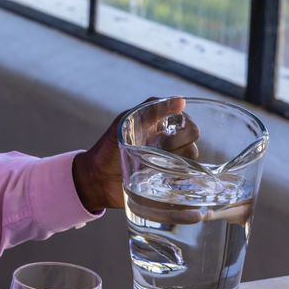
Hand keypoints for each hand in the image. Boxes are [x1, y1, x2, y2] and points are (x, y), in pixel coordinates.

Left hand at [72, 96, 198, 212]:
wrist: (95, 179)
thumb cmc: (108, 147)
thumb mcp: (126, 122)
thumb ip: (151, 108)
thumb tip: (181, 100)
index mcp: (163, 130)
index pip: (190, 128)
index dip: (183, 132)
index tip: (162, 138)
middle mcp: (170, 149)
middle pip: (193, 148)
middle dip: (177, 149)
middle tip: (154, 152)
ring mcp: (168, 169)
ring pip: (190, 168)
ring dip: (176, 168)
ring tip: (152, 167)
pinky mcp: (164, 188)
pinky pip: (184, 187)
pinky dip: (180, 186)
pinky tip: (163, 182)